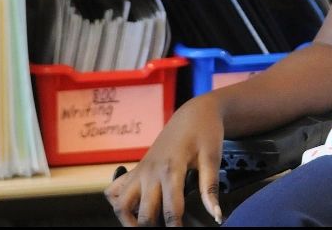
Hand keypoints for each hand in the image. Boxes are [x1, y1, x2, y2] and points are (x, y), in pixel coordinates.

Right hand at [104, 94, 225, 226]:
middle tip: (168, 229)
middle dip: (154, 227)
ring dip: (130, 221)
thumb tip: (216, 215)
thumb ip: (210, 189)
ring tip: (146, 226)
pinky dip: (118, 204)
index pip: (171, 210)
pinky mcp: (136, 170)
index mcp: (171, 169)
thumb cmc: (205, 132)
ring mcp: (140, 171)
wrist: (194, 113)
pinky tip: (132, 210)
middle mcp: (150, 172)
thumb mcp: (212, 158)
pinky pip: (114, 191)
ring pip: (121, 205)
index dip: (177, 227)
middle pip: (144, 213)